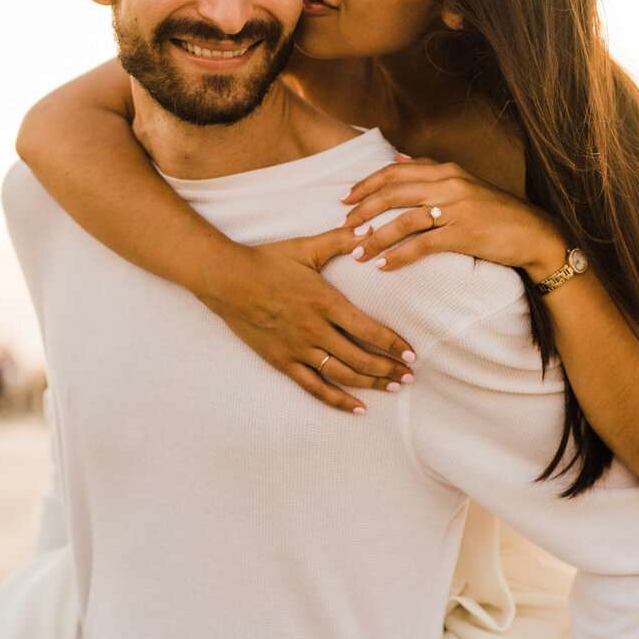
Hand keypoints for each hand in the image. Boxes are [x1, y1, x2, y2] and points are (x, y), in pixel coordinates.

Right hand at [206, 231, 416, 414]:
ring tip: (394, 388)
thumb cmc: (266, 261)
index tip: (412, 354)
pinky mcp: (283, 362)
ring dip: (372, 384)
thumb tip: (367, 229)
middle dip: (390, 369)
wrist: (226, 280)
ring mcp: (298, 349)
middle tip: (410, 376)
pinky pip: (315, 388)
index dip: (394, 345)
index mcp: (325, 302)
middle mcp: (315, 330)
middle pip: (361, 358)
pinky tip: (359, 409)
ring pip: (343, 375)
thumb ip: (339, 239)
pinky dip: (339, 401)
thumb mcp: (305, 247)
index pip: (369, 330)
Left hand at [340, 158, 565, 277]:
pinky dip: (399, 256)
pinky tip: (384, 266)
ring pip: (403, 220)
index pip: (394, 172)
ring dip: (376, 238)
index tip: (344, 199)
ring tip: (357, 253)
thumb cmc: (495, 212)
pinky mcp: (464, 233)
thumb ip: (430, 171)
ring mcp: (457, 208)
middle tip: (341, 226)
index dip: (366, 185)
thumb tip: (398, 158)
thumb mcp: (463, 183)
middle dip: (362, 210)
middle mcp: (449, 184)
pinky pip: (423, 244)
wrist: (534, 234)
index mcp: (446, 171)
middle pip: (393, 193)